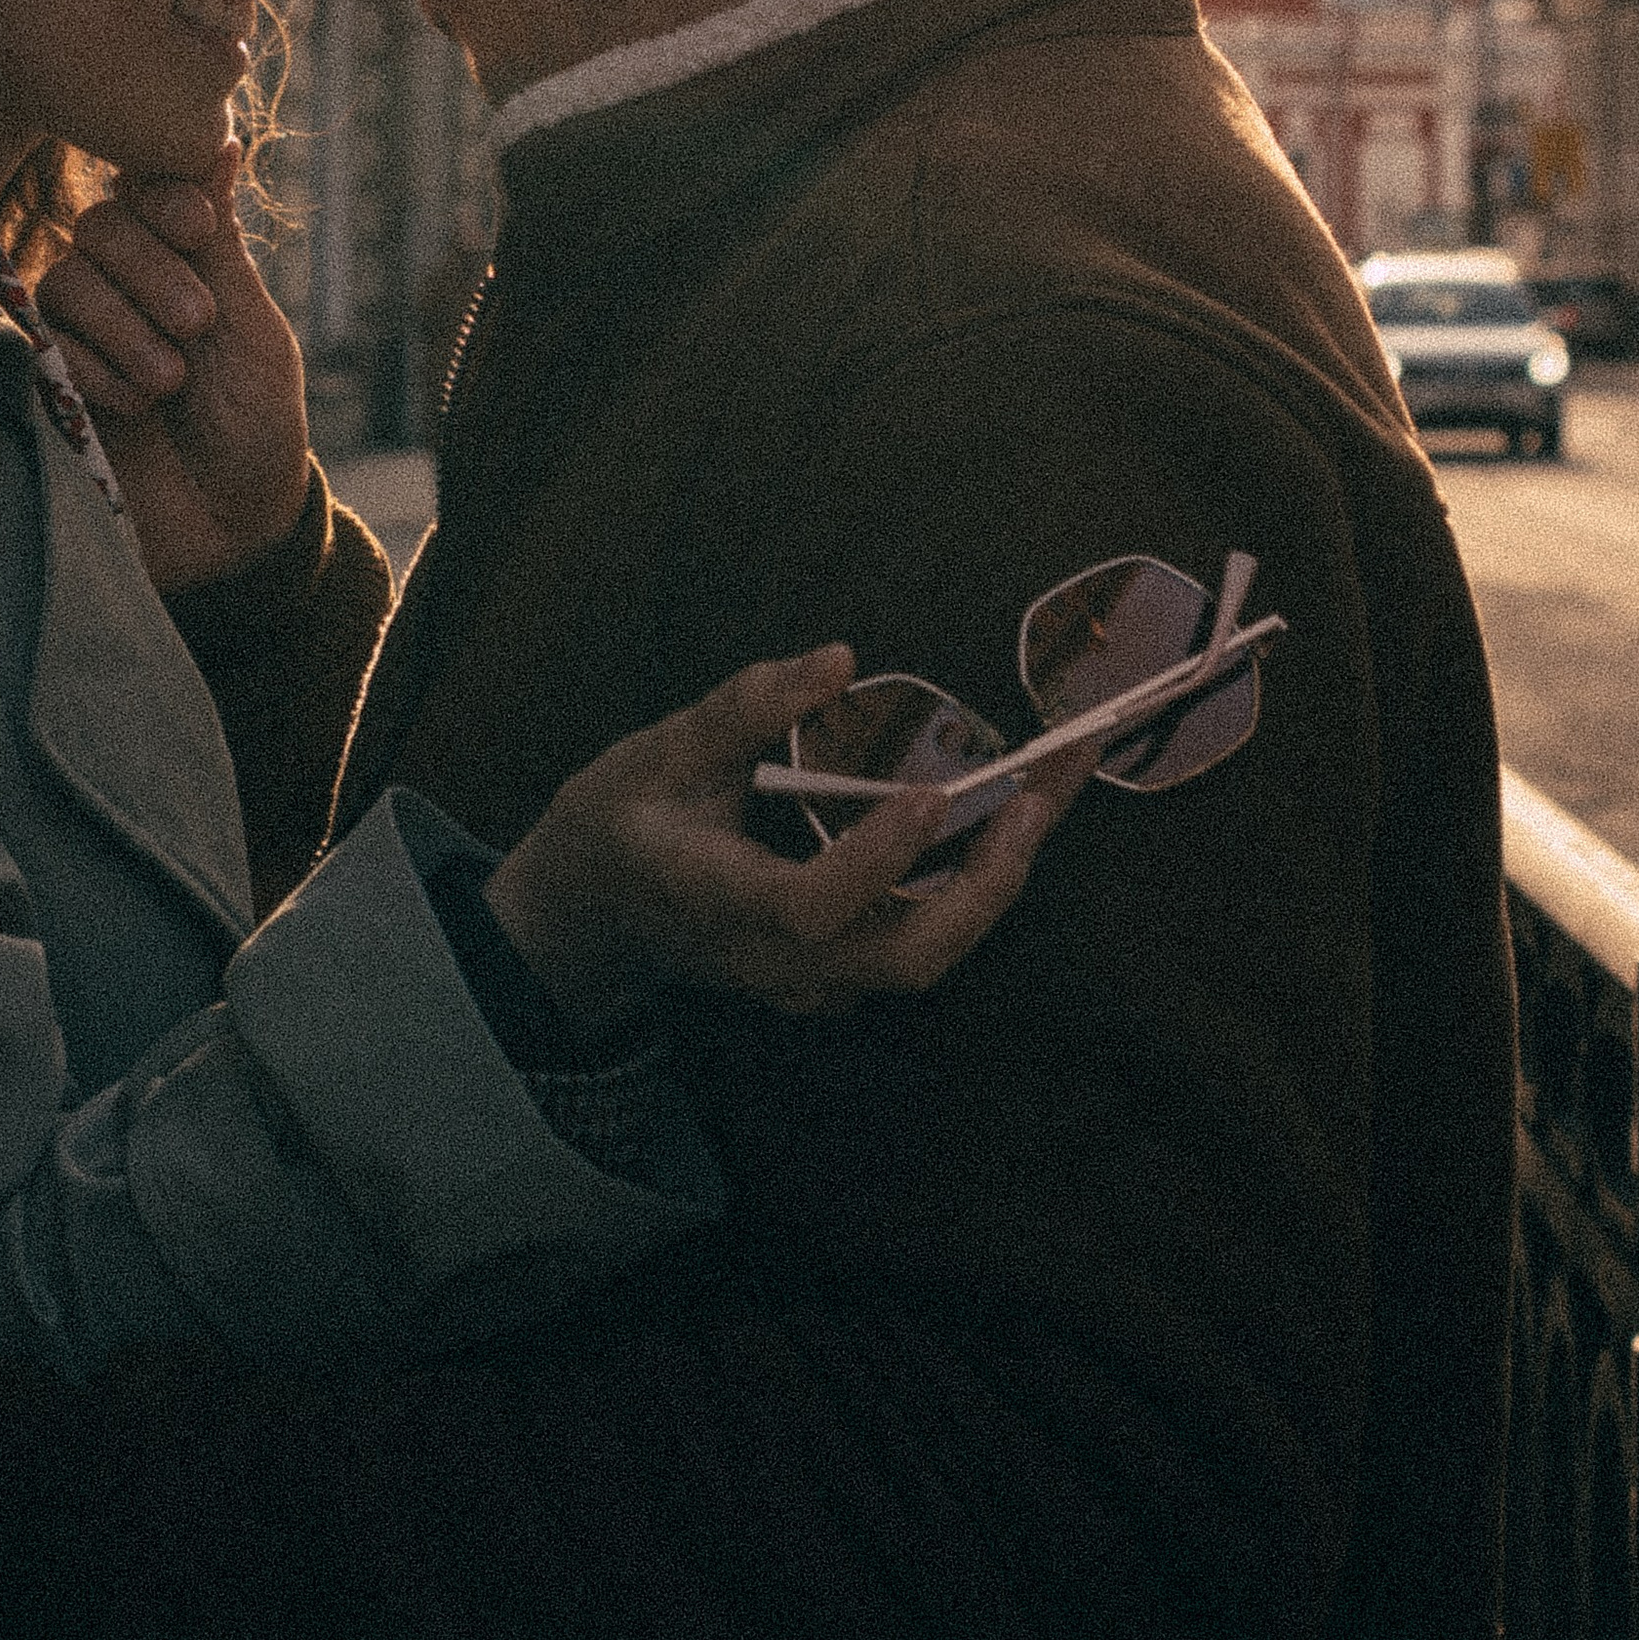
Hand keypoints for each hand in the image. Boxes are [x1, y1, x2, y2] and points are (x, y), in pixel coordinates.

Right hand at [42, 139, 310, 590]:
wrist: (231, 530)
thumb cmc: (254, 426)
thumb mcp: (251, 329)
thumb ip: (220, 242)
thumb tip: (221, 138)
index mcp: (176, 261)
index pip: (145, 189)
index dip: (163, 196)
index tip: (198, 227)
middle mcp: (119, 287)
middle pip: (99, 226)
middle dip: (150, 266)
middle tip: (197, 323)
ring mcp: (75, 335)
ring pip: (65, 278)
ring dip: (123, 323)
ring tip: (170, 381)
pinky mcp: (42, 383)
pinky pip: (36, 341)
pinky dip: (88, 363)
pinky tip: (132, 404)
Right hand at [483, 647, 1098, 1029]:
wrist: (589, 917)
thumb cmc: (619, 823)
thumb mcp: (658, 750)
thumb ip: (744, 708)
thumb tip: (839, 659)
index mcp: (715, 900)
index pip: (810, 905)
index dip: (874, 859)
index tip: (929, 793)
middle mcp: (772, 959)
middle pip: (901, 958)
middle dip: (983, 887)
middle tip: (1037, 799)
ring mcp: (807, 981)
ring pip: (921, 958)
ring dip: (995, 882)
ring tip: (1049, 791)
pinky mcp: (832, 975)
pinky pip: (914, 943)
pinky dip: (969, 887)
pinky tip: (1006, 818)